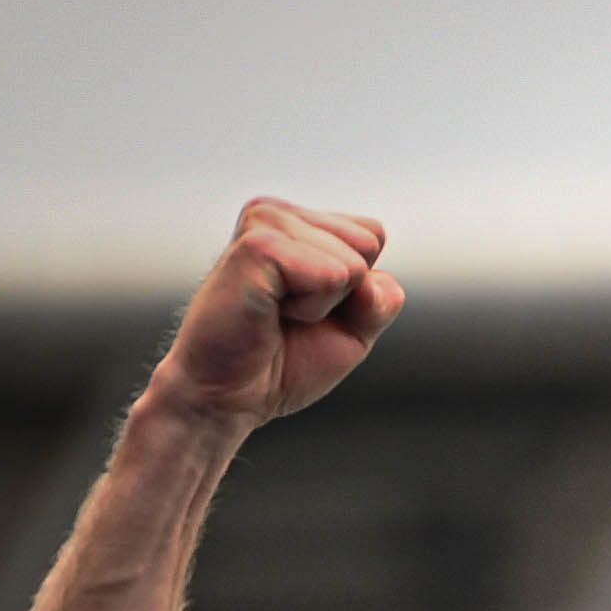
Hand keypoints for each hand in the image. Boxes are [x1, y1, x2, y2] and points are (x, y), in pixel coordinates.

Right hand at [144, 198, 403, 433]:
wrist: (231, 395)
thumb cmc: (282, 362)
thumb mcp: (353, 333)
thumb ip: (379, 300)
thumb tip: (372, 277)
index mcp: (297, 223)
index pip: (372, 235)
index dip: (359, 290)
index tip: (312, 310)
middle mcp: (278, 214)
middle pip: (367, 244)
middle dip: (345, 297)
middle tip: (293, 316)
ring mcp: (264, 223)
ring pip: (351, 264)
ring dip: (323, 306)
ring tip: (278, 314)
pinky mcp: (257, 246)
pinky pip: (330, 276)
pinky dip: (311, 309)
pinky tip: (271, 312)